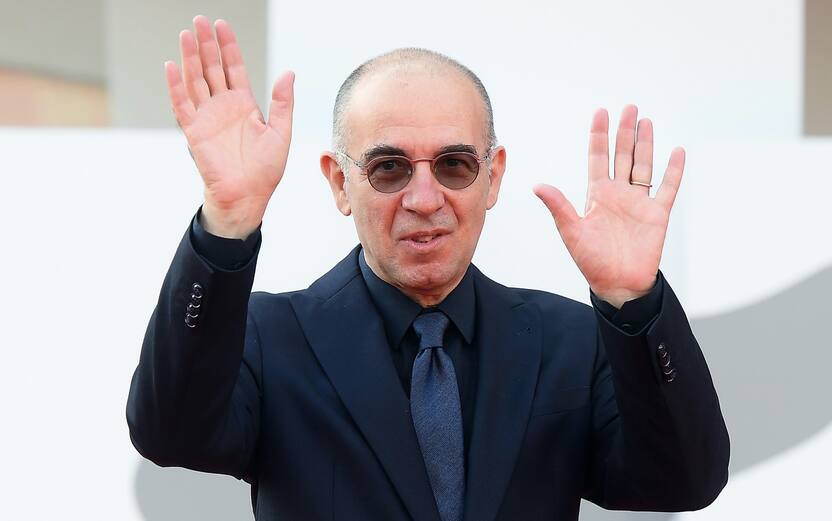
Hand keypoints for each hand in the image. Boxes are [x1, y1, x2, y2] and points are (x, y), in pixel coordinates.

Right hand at [166, 15, 294, 237]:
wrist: (248, 196)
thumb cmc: (265, 169)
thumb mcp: (280, 132)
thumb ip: (282, 102)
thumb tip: (289, 73)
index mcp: (244, 105)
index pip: (233, 68)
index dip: (228, 47)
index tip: (222, 25)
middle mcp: (223, 107)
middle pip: (211, 68)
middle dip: (206, 45)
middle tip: (199, 20)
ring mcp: (207, 117)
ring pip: (196, 81)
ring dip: (190, 58)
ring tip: (186, 34)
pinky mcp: (195, 132)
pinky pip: (183, 105)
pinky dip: (176, 86)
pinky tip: (172, 66)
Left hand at [533, 105, 683, 307]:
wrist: (617, 285)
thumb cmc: (591, 262)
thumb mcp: (571, 232)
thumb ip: (559, 206)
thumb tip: (538, 185)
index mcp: (596, 195)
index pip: (598, 158)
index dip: (599, 136)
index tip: (601, 112)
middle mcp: (618, 194)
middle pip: (622, 155)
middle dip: (625, 132)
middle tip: (629, 107)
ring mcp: (638, 202)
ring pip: (644, 166)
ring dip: (646, 144)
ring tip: (646, 121)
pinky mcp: (657, 215)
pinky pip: (667, 188)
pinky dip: (673, 170)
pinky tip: (677, 150)